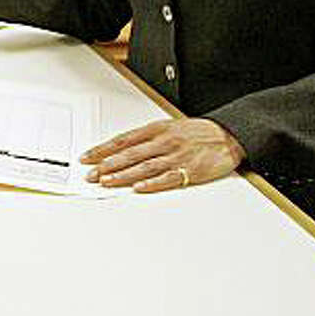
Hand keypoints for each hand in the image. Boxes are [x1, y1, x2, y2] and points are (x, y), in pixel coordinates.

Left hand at [79, 118, 245, 192]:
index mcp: (156, 130)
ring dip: (123, 175)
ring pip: (144, 166)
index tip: (87, 158)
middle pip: (129, 154)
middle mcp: (163, 141)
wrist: (227, 135)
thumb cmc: (197, 132)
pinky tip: (138, 188)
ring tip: (106, 182)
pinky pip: (168, 177)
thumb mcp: (169, 127)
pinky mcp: (189, 169)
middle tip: (90, 174)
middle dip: (107, 165)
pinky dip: (152, 183)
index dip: (103, 150)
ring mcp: (176, 156)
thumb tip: (121, 148)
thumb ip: (146, 138)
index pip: (123, 140)